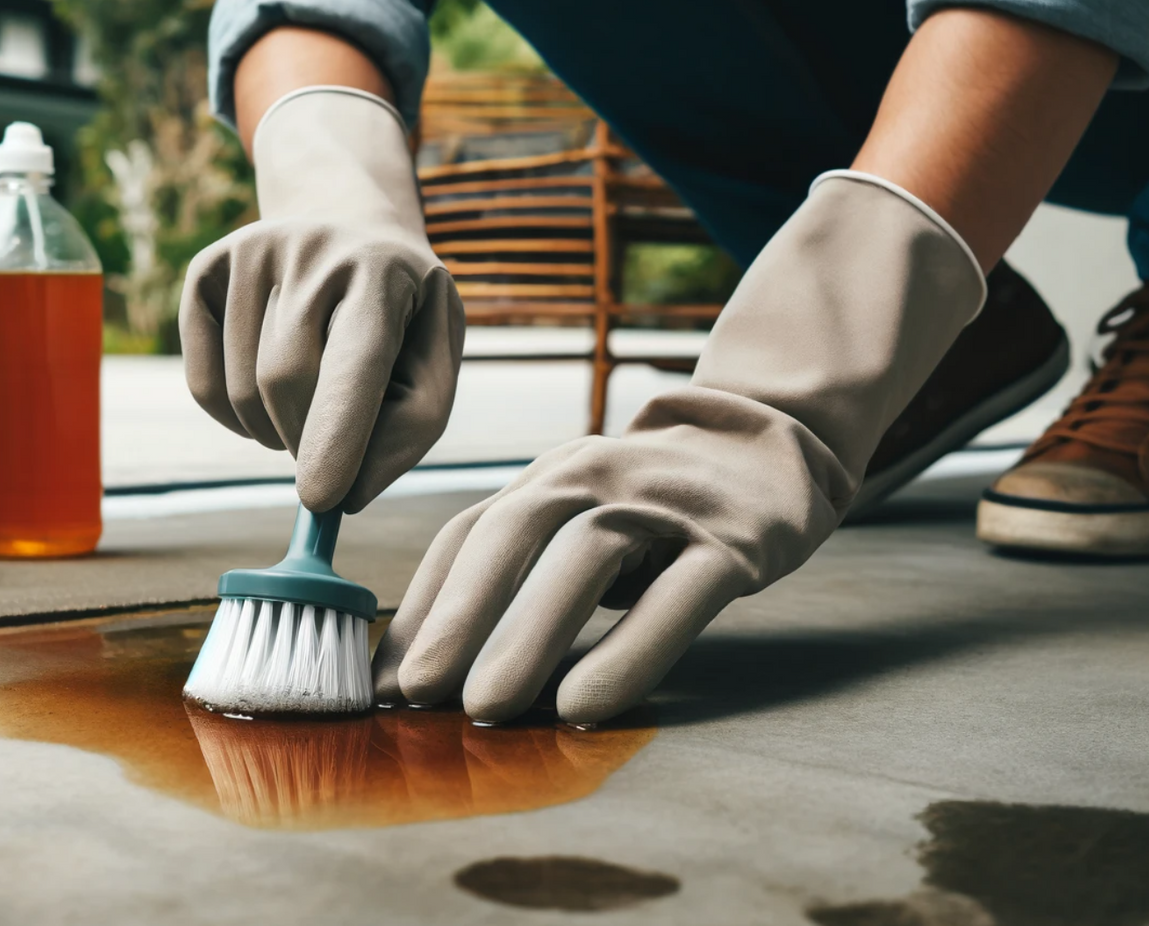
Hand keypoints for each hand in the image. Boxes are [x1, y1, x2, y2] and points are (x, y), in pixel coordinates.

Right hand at [180, 87, 464, 512]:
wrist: (350, 230)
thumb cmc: (401, 318)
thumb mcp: (433, 361)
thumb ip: (409, 432)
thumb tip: (344, 496)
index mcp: (382, 274)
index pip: (355, 362)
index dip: (337, 433)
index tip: (320, 500)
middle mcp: (313, 249)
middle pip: (288, 383)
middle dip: (309, 440)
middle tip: (333, 450)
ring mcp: (251, 251)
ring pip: (244, 391)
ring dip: (275, 434)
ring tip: (309, 408)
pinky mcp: (206, 268)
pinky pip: (202, 385)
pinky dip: (234, 420)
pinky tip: (267, 399)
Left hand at [372, 172, 985, 723]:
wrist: (770, 440)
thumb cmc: (650, 501)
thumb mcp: (576, 512)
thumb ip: (516, 567)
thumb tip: (428, 658)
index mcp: (546, 476)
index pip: (468, 533)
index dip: (419, 603)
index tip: (378, 675)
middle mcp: (594, 476)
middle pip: (511, 536)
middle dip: (455, 617)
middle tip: (414, 693)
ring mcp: (665, 504)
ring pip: (583, 560)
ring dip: (525, 636)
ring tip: (483, 707)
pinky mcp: (733, 542)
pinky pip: (676, 598)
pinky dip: (627, 652)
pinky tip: (586, 704)